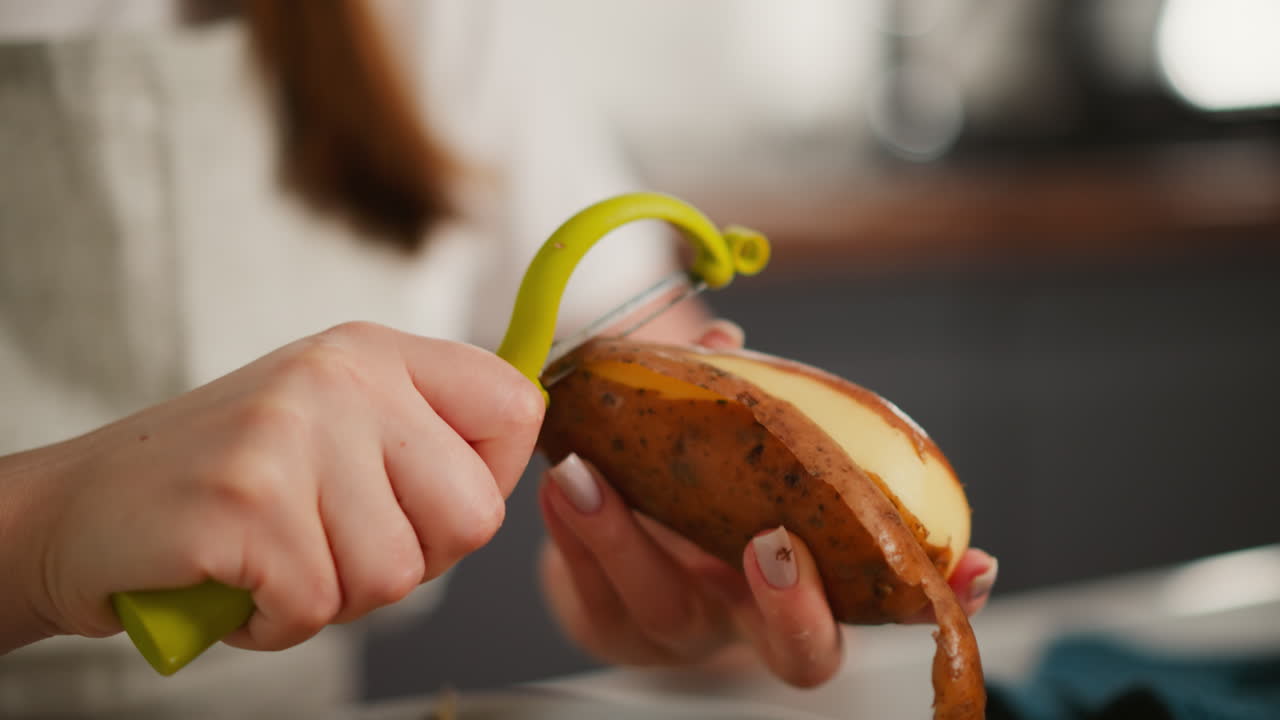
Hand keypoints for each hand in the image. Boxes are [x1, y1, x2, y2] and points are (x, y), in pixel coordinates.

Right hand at [2, 322, 542, 652]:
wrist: (76, 510)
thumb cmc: (221, 479)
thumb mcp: (333, 422)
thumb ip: (421, 432)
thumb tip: (528, 439)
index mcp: (376, 353)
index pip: (513, 405)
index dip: (486, 479)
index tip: (425, 498)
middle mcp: (343, 378)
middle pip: (473, 514)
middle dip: (412, 559)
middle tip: (332, 541)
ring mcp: (294, 433)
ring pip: (397, 573)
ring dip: (334, 595)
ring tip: (273, 554)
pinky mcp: (247, 499)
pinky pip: (317, 605)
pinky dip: (276, 621)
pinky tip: (236, 580)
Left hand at [537, 320, 997, 687]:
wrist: (623, 545)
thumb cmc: (705, 492)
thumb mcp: (743, 451)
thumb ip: (751, 399)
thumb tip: (719, 336)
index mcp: (807, 588)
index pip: (884, 608)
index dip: (931, 595)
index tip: (965, 563)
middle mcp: (750, 624)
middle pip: (794, 651)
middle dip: (791, 604)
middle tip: (772, 544)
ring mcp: (677, 633)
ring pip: (661, 611)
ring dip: (624, 541)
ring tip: (587, 474)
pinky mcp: (605, 624)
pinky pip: (588, 596)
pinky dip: (572, 539)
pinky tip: (560, 485)